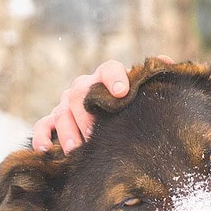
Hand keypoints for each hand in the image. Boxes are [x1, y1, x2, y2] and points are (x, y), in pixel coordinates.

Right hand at [31, 55, 174, 152]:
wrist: (110, 117)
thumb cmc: (131, 105)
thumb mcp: (144, 92)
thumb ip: (155, 77)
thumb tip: (168, 61)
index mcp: (108, 77)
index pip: (109, 69)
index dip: (114, 78)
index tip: (120, 92)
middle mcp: (85, 87)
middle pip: (80, 94)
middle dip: (87, 115)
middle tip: (96, 134)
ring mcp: (67, 103)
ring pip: (62, 111)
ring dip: (68, 130)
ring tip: (77, 148)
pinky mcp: (54, 119)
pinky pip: (43, 125)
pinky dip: (42, 136)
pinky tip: (46, 149)